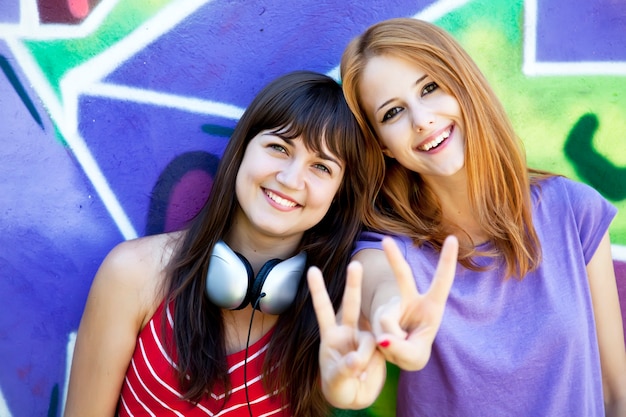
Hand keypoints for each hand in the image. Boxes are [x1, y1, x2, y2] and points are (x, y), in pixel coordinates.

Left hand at [307, 261, 385, 409]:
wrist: (356, 397)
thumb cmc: (339, 387)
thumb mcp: (336, 380)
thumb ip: (345, 368)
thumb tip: (357, 358)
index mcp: (331, 336)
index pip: (323, 309)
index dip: (318, 290)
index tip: (312, 270)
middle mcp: (348, 332)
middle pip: (350, 305)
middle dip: (353, 284)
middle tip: (355, 264)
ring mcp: (365, 339)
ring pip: (369, 336)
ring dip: (365, 354)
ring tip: (358, 373)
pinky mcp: (379, 349)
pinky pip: (380, 349)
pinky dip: (373, 362)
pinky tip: (366, 375)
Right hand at [372, 235, 457, 370]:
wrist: (394, 354)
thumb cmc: (413, 351)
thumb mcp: (414, 357)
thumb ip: (403, 349)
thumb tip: (383, 338)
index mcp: (431, 306)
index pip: (442, 281)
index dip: (447, 260)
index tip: (453, 238)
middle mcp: (411, 300)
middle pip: (402, 277)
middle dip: (393, 258)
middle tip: (385, 240)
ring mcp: (392, 307)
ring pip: (386, 320)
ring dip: (390, 343)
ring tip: (395, 350)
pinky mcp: (377, 315)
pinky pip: (375, 330)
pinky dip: (379, 345)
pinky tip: (383, 347)